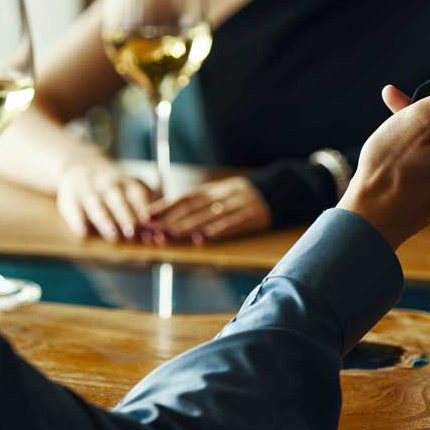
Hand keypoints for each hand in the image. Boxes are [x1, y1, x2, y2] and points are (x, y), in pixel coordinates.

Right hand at [57, 161, 152, 240]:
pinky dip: (78, 221)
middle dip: (126, 216)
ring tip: (114, 236)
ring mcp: (88, 190)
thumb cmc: (116, 189)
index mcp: (128, 184)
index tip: (152, 225)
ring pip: (97, 205)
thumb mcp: (132, 190)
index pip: (138, 196)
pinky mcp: (70, 198)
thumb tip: (161, 234)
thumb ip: (145, 209)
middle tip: (134, 232)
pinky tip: (84, 234)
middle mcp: (108, 185)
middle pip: (118, 200)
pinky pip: (73, 209)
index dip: (144, 210)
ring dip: (106, 221)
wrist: (80, 166)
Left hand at [146, 176, 272, 242]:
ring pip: (210, 216)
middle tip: (153, 232)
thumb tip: (169, 216)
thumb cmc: (245, 199)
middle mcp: (225, 195)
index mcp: (215, 190)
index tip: (147, 217)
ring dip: (188, 228)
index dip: (166, 207)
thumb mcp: (223, 195)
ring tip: (171, 237)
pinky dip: (217, 232)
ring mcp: (240, 204)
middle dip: (171, 221)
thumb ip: (201, 204)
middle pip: (194, 208)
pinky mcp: (254, 216)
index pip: (186, 197)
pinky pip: (233, 224)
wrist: (282, 192)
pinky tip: (202, 239)